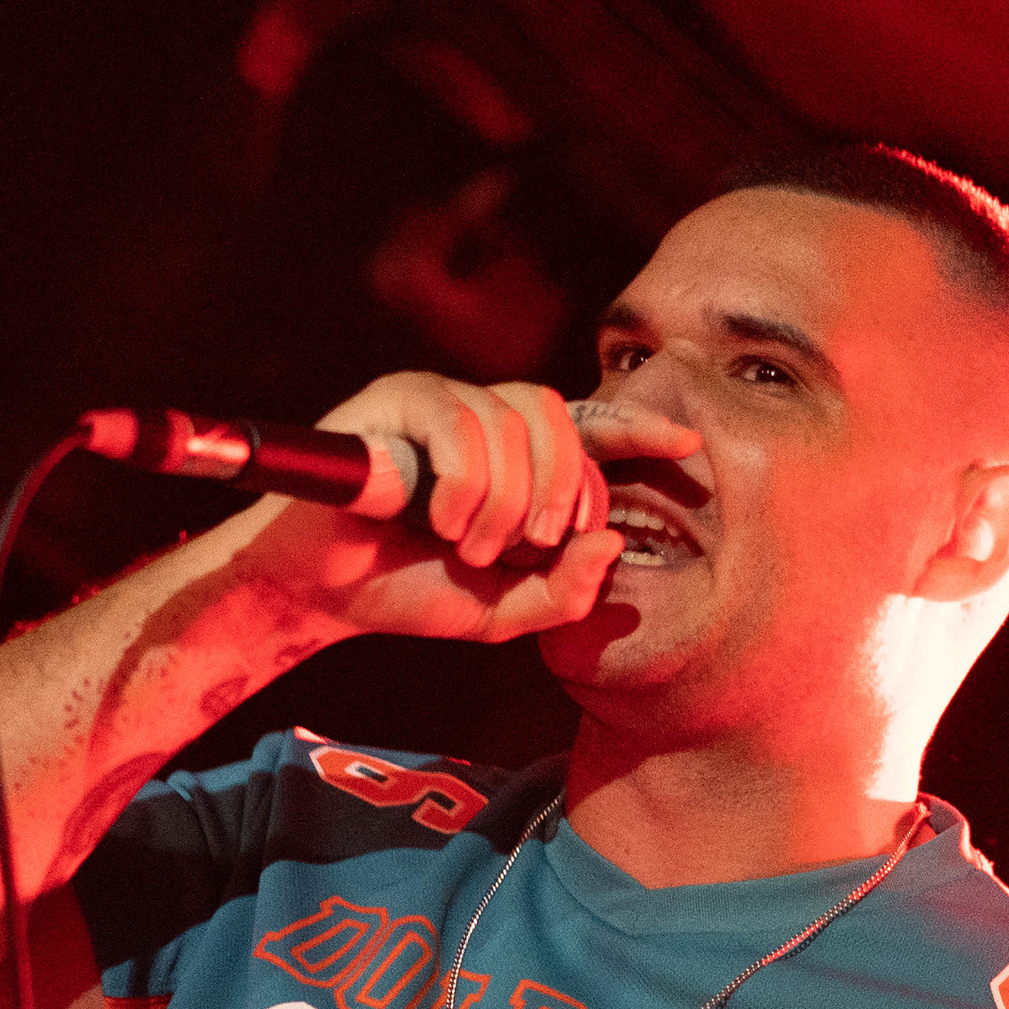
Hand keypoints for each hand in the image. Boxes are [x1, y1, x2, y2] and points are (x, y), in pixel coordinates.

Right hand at [237, 372, 701, 647]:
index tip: (686, 444)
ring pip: (513, 426)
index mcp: (516, 459)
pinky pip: (461, 421)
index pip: (590, 429)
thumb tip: (613, 541)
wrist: (323, 594)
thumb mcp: (504, 611)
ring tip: (467, 547)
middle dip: (560, 492)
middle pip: (561, 423)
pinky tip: (441, 524)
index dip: (638, 429)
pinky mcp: (399, 398)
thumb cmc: (409, 592)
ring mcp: (442, 400)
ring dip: (503, 504)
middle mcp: (485, 417)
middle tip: (529, 547)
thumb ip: (565, 590)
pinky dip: (465, 484)